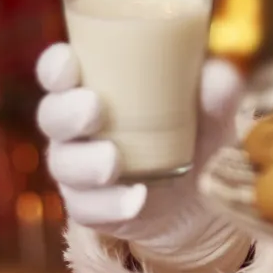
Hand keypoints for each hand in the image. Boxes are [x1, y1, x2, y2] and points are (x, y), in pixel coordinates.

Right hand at [35, 43, 245, 263]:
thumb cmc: (195, 133)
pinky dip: (110, 204)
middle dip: (67, 113)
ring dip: (85, 162)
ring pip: (64, 164)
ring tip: (113, 161)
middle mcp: (78, 127)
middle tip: (94, 109)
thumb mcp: (211, 111)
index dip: (55, 66)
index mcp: (93, 87)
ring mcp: (80, 170)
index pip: (58, 71)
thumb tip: (221, 77)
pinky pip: (86, 208)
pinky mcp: (92, 208)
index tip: (70, 64)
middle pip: (51, 115)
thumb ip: (216, 91)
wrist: (202, 198)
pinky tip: (136, 199)